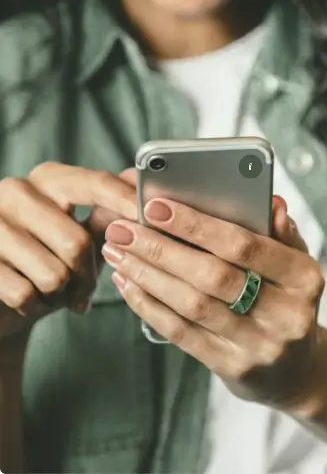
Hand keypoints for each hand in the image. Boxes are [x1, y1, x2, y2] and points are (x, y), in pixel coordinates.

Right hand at [0, 163, 137, 346]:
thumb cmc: (44, 261)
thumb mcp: (79, 234)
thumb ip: (108, 214)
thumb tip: (142, 188)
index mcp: (48, 179)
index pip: (97, 184)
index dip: (128, 202)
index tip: (153, 218)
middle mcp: (15, 191)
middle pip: (76, 242)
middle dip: (86, 275)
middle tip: (82, 289)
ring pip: (53, 274)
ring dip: (60, 294)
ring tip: (50, 291)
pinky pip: (25, 293)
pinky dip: (34, 306)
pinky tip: (27, 300)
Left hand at [103, 195, 323, 409]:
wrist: (296, 370)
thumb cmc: (288, 302)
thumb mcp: (296, 265)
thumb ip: (281, 234)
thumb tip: (271, 203)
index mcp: (305, 278)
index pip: (247, 247)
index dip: (198, 226)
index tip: (157, 206)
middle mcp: (288, 314)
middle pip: (214, 276)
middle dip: (162, 249)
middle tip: (123, 228)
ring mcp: (260, 345)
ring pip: (193, 305)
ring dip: (149, 275)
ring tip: (118, 251)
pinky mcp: (233, 367)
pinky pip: (182, 333)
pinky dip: (150, 306)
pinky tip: (129, 284)